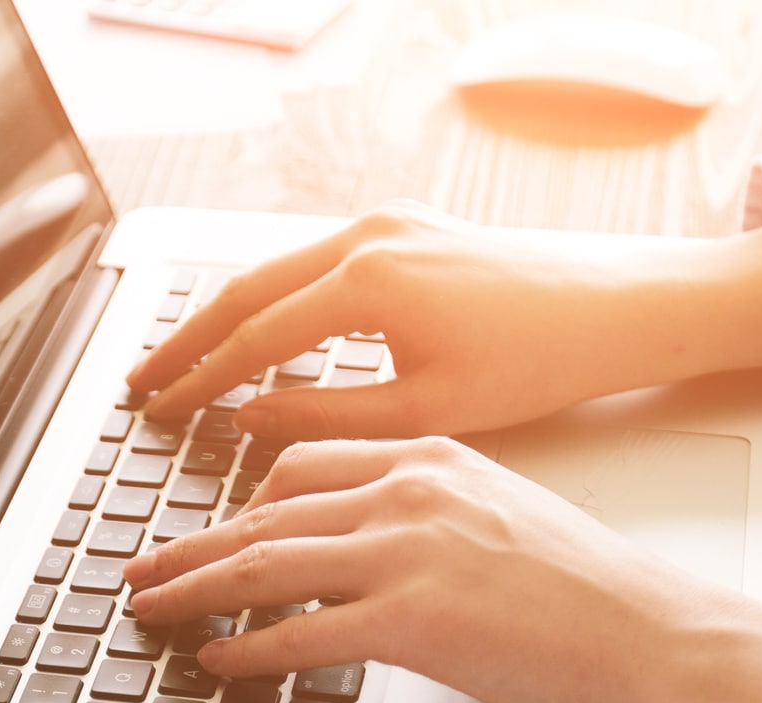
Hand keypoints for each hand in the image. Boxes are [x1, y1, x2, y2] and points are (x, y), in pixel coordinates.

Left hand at [120, 438, 761, 702]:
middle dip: (194, 547)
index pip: (306, 467)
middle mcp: (412, 491)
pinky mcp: (411, 622)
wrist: (655, 638)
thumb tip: (373, 555)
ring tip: (153, 612)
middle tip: (145, 570)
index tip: (207, 528)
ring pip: (265, 566)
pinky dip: (247, 648)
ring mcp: (409, 554)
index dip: (242, 505)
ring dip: (196, 592)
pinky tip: (217, 660)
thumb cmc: (593, 595)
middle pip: (267, 514)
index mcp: (434, 457)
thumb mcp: (504, 521)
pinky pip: (299, 633)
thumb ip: (432, 521)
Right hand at [126, 203, 761, 441]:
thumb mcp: (423, 413)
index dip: (197, 381)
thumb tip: (245, 421)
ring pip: (276, 269)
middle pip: (245, 288)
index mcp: (369, 281)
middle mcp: (369, 235)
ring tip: (184, 362)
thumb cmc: (539, 361)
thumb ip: (322, 415)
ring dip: (226, 318)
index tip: (159, 413)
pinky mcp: (407, 226)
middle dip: (187, 339)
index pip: (252, 336)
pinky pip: (315, 261)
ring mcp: (387, 222)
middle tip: (142, 381)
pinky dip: (274, 300)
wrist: (620, 307)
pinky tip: (258, 338)